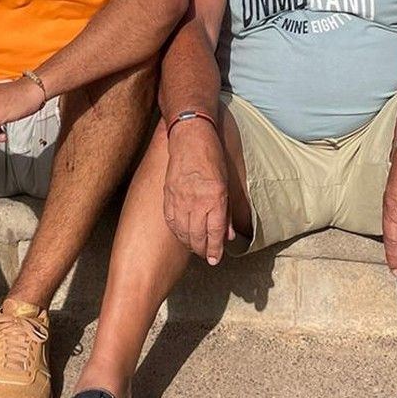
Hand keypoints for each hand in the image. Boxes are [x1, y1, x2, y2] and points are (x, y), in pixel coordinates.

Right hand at [163, 119, 233, 265]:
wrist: (190, 137)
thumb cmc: (212, 157)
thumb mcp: (227, 183)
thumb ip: (227, 211)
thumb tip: (228, 235)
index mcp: (215, 198)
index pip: (215, 233)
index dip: (216, 250)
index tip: (216, 260)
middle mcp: (197, 201)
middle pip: (198, 237)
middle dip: (203, 251)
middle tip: (207, 256)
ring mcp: (180, 199)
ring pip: (183, 232)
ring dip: (189, 244)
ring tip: (195, 247)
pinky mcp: (168, 195)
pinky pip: (171, 221)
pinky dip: (177, 231)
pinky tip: (181, 234)